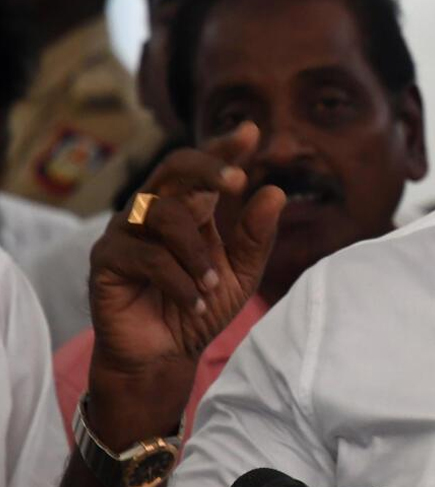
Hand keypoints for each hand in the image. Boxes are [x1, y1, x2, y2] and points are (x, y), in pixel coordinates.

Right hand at [85, 122, 284, 444]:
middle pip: (174, 167)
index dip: (224, 148)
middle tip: (237, 181)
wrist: (165, 355)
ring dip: (197, 253)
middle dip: (207, 168)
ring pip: (165, 216)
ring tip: (212, 286)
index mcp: (189, 207)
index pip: (203, 167)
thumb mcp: (240, 273)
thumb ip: (256, 235)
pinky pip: (148, 257)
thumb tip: (275, 191)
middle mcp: (154, 210)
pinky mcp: (106, 259)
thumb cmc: (201, 306)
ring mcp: (125, 230)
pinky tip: (195, 304)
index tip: (250, 131)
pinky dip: (179, 282)